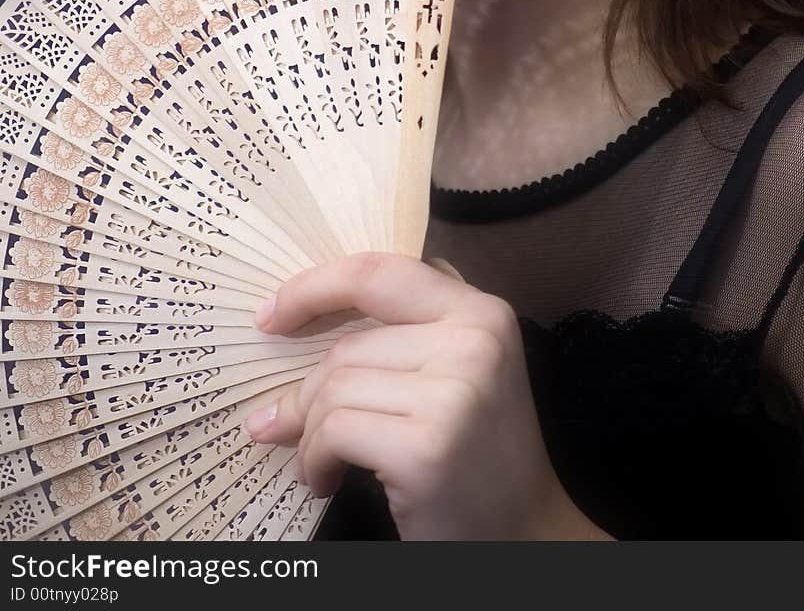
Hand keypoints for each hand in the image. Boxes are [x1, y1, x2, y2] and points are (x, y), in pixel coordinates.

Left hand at [243, 251, 596, 539]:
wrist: (529, 534)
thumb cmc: (479, 453)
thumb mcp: (462, 370)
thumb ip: (406, 329)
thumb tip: (297, 314)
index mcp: (481, 312)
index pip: (378, 272)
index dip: (314, 286)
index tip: (271, 313)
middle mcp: (475, 341)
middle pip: (347, 346)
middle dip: (305, 393)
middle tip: (285, 425)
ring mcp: (455, 393)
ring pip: (333, 388)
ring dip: (309, 433)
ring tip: (321, 461)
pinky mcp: (426, 447)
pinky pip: (333, 431)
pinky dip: (315, 459)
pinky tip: (326, 478)